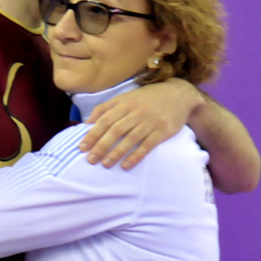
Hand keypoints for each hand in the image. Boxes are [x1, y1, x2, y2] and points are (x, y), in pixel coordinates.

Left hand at [78, 79, 198, 169]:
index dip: (92, 134)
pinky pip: (147, 145)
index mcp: (124, 103)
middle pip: (115, 130)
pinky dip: (135, 156)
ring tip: (105, 164)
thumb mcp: (125, 97)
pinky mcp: (162, 131)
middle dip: (101, 146)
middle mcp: (136, 111)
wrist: (178, 94)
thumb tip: (86, 122)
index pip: (104, 119)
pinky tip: (125, 165)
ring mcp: (150, 121)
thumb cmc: (146, 98)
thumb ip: (105, 108)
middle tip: (90, 160)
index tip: (82, 147)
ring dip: (116, 153)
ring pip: (129, 138)